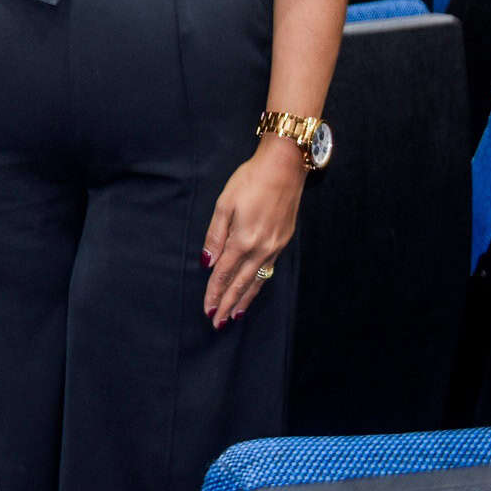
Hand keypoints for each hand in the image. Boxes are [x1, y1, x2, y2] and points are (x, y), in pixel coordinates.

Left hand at [201, 138, 307, 327]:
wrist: (284, 168)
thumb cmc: (250, 181)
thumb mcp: (225, 204)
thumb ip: (215, 235)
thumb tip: (207, 261)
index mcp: (243, 239)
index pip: (224, 273)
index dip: (214, 292)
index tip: (207, 309)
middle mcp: (261, 248)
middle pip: (240, 283)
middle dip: (227, 303)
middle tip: (216, 322)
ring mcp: (275, 247)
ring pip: (257, 280)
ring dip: (244, 300)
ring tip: (234, 315)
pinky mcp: (283, 242)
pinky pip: (268, 270)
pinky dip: (258, 285)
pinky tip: (253, 290)